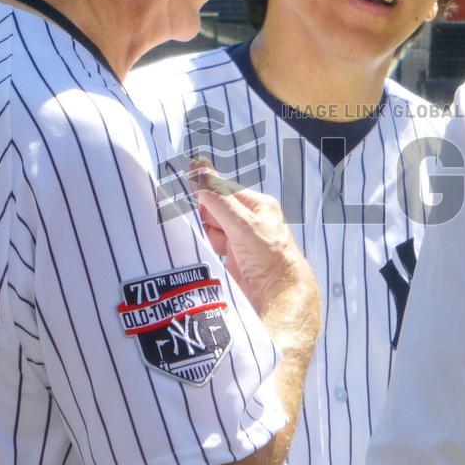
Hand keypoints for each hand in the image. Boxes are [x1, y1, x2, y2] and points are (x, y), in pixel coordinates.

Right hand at [188, 159, 317, 321]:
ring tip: (203, 243)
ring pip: (211, 229)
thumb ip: (217, 197)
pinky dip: (204, 249)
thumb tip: (198, 166)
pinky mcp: (233, 259)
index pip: (224, 190)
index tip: (185, 193)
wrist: (279, 298)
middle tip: (199, 224)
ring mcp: (241, 240)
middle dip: (204, 216)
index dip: (206, 193)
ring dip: (203, 235)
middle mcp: (250, 221)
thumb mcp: (241, 223)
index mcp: (258, 205)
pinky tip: (201, 253)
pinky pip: (211, 246)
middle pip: (215, 209)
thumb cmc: (269, 257)